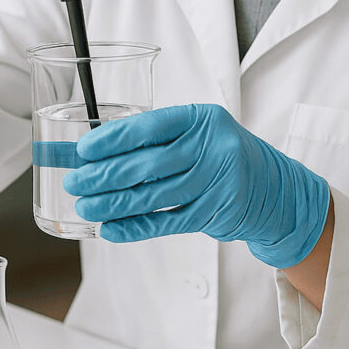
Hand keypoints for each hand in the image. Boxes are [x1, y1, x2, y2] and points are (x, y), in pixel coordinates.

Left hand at [62, 103, 329, 268]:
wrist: (275, 191)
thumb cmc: (222, 157)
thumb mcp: (196, 136)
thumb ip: (150, 141)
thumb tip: (88, 149)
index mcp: (202, 119)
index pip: (149, 126)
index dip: (112, 139)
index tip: (82, 150)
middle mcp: (212, 146)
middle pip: (147, 163)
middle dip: (103, 175)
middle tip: (74, 182)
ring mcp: (217, 181)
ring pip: (152, 195)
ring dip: (112, 203)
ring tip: (85, 206)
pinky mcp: (216, 213)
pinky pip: (166, 223)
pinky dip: (135, 227)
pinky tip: (110, 229)